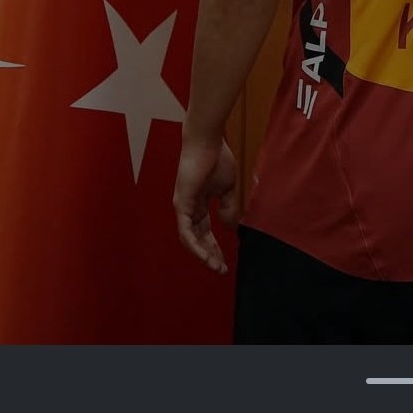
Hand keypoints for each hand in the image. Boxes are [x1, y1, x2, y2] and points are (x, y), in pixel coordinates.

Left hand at [173, 139, 237, 273]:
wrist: (207, 142)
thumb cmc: (217, 159)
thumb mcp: (227, 190)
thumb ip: (227, 208)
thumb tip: (231, 227)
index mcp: (199, 204)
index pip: (205, 232)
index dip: (215, 247)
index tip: (226, 261)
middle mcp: (188, 208)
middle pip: (198, 239)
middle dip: (210, 255)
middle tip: (221, 270)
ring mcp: (183, 207)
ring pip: (190, 239)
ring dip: (203, 255)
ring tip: (215, 267)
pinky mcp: (181, 204)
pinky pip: (185, 230)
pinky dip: (195, 245)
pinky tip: (205, 256)